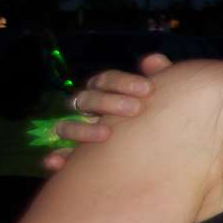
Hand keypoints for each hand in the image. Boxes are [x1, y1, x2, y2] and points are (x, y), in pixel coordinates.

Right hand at [46, 54, 172, 165]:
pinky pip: (58, 158)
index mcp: (109, 93)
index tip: (148, 89)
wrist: (166, 150)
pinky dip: (56, 158)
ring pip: (66, 126)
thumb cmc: (162, 117)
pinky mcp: (75, 159)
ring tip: (106, 135)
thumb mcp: (166, 96)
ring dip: (82, 129)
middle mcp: (90, 111)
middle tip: (136, 109)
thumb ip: (163, 76)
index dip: (123, 82)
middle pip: (87, 99)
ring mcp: (80, 133)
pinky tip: (58, 162)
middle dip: (108, 102)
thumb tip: (152, 60)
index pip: (106, 80)